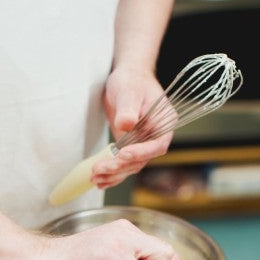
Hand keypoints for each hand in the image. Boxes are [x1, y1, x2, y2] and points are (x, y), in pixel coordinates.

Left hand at [91, 66, 172, 188]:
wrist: (127, 78)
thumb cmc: (131, 80)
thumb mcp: (129, 90)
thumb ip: (128, 109)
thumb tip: (126, 124)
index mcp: (164, 123)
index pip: (156, 145)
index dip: (140, 152)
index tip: (122, 154)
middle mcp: (156, 138)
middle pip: (141, 160)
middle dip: (119, 167)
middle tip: (98, 169)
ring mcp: (143, 144)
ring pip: (131, 166)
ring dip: (113, 174)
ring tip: (94, 178)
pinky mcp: (131, 147)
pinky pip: (123, 165)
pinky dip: (112, 174)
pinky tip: (99, 180)